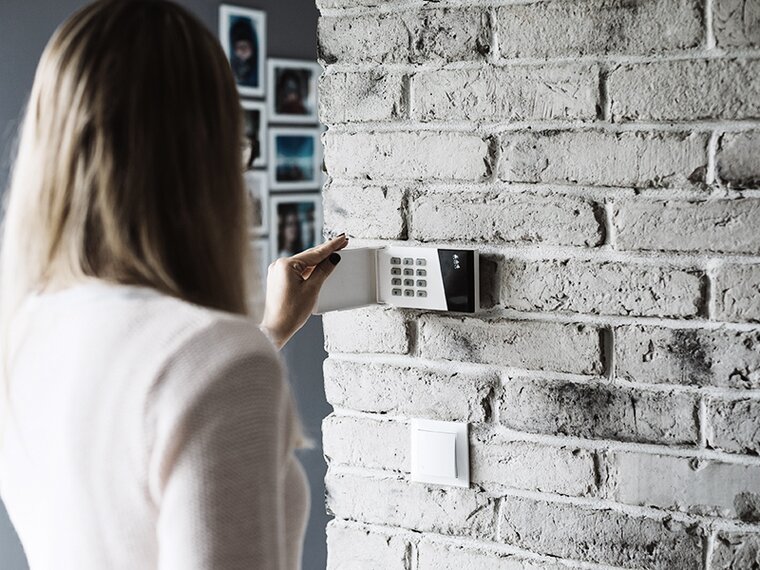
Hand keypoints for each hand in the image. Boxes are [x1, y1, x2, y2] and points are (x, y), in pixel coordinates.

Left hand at [260, 234, 347, 348]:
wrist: (276, 328)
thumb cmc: (290, 312)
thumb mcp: (312, 289)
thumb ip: (323, 271)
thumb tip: (333, 258)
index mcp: (286, 264)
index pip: (314, 253)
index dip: (331, 246)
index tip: (342, 239)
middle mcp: (279, 265)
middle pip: (308, 256)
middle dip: (326, 251)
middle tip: (341, 243)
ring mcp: (277, 272)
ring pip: (303, 263)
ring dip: (318, 260)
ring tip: (334, 254)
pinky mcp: (278, 279)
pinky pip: (297, 270)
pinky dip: (309, 269)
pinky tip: (319, 267)